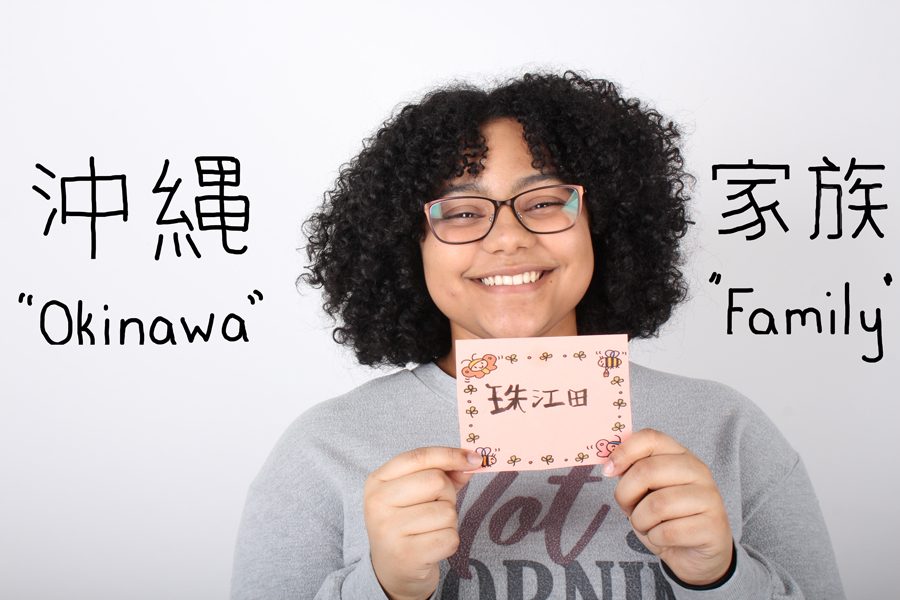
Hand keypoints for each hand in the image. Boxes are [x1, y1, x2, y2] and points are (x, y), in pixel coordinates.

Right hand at [364, 447, 480, 599]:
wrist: (392, 570)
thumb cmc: (408, 523)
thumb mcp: (416, 493)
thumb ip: (442, 473)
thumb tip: (470, 463)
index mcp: (377, 480)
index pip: (419, 457)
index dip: (450, 455)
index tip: (474, 459)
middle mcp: (377, 503)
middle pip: (436, 481)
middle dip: (448, 494)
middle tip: (436, 508)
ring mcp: (389, 530)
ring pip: (447, 511)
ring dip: (449, 522)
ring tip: (430, 530)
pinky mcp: (407, 555)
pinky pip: (450, 537)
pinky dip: (449, 542)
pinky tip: (432, 546)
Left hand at [603, 429, 733, 585]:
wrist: (696, 554)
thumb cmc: (666, 518)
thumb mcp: (646, 491)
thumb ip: (632, 473)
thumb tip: (610, 465)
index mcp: (680, 455)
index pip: (650, 438)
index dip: (623, 452)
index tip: (607, 471)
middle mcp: (698, 470)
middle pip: (647, 470)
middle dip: (626, 495)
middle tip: (628, 509)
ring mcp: (709, 497)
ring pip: (656, 505)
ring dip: (641, 521)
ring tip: (647, 526)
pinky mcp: (713, 526)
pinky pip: (669, 532)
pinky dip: (656, 538)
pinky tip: (663, 539)